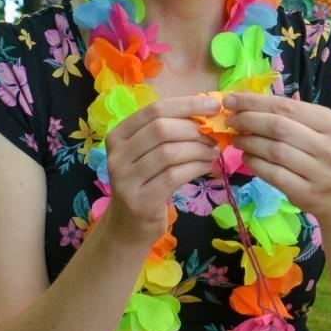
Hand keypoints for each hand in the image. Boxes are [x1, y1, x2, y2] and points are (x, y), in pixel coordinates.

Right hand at [101, 94, 220, 244]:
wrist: (127, 226)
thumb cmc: (144, 183)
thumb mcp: (148, 153)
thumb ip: (169, 132)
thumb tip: (206, 109)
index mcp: (118, 135)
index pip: (154, 110)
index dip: (186, 105)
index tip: (213, 105)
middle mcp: (117, 155)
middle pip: (161, 129)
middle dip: (194, 129)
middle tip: (214, 136)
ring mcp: (125, 179)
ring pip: (169, 153)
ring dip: (198, 149)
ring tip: (212, 152)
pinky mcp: (140, 200)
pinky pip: (174, 176)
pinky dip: (196, 168)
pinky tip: (207, 167)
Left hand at [221, 91, 330, 214]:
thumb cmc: (327, 159)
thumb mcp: (321, 131)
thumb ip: (292, 115)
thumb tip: (249, 98)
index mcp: (330, 122)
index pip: (286, 106)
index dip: (254, 102)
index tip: (230, 100)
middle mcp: (328, 145)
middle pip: (278, 127)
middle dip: (248, 120)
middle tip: (229, 120)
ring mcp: (319, 170)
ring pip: (274, 150)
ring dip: (249, 143)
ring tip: (237, 139)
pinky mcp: (307, 192)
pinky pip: (274, 174)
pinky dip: (255, 164)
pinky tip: (247, 158)